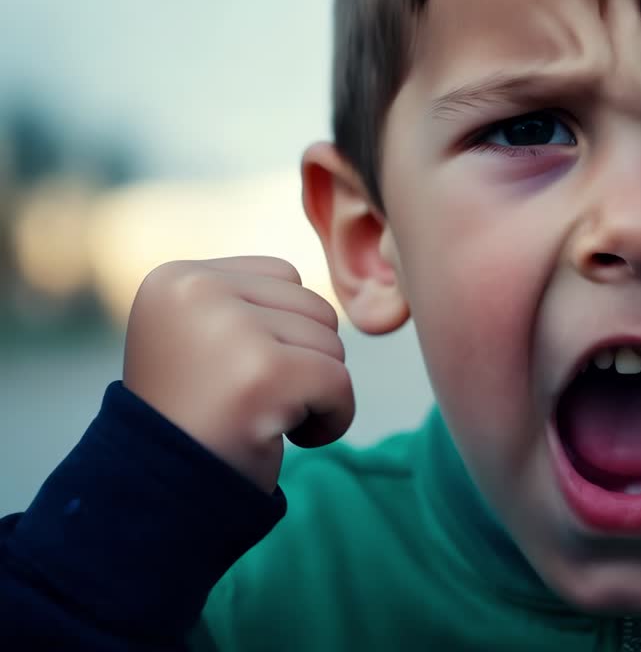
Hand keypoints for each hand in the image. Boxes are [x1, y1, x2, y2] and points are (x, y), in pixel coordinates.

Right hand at [123, 256, 353, 492]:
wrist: (160, 500)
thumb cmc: (196, 421)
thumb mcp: (201, 339)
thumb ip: (247, 301)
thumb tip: (312, 292)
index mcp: (178, 278)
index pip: (284, 278)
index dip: (281, 334)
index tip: (236, 374)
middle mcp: (196, 292)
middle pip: (314, 309)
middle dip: (303, 363)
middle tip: (251, 402)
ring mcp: (230, 330)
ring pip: (333, 346)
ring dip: (314, 393)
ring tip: (261, 417)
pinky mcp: (264, 374)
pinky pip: (341, 384)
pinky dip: (331, 420)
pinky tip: (288, 438)